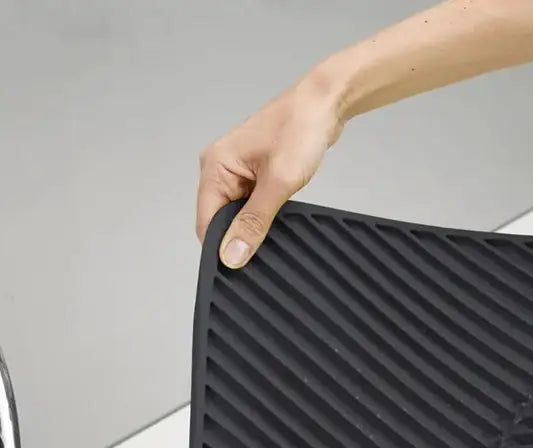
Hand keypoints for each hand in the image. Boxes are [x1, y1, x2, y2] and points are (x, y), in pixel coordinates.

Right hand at [195, 63, 345, 268]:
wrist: (326, 101)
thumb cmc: (301, 127)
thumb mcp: (278, 182)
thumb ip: (253, 223)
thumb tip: (232, 255)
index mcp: (214, 167)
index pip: (206, 223)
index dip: (221, 246)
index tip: (241, 262)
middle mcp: (218, 168)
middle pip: (219, 220)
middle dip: (239, 234)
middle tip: (265, 237)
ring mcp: (235, 171)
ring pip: (235, 214)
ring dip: (253, 221)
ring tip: (275, 213)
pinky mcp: (251, 173)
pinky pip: (248, 203)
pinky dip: (262, 211)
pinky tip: (277, 207)